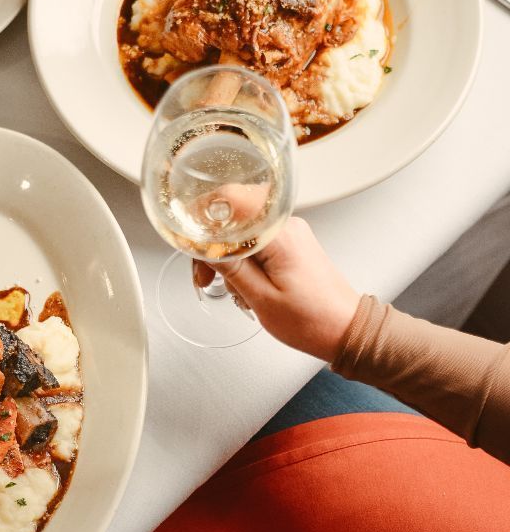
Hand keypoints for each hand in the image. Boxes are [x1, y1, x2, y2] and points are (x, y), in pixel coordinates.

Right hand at [195, 214, 359, 360]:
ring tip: (227, 286)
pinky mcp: (290, 243)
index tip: (187, 238)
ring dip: (226, 256)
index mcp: (280, 234)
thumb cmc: (313, 320)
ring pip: (241, 230)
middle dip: (211, 244)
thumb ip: (230, 267)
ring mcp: (289, 232)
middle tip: (203, 276)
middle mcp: (287, 225)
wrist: (345, 330)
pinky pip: (255, 240)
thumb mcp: (261, 298)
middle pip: (232, 216)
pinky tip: (241, 283)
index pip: (230, 201)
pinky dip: (241, 259)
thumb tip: (202, 246)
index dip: (202, 216)